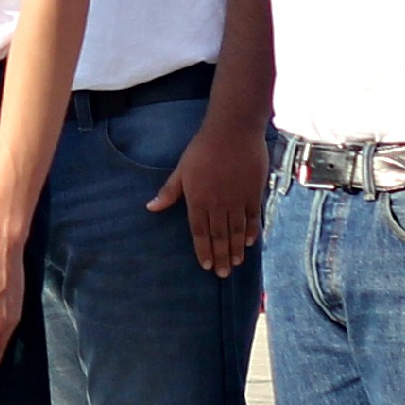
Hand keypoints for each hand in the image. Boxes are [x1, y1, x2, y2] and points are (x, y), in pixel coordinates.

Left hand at [149, 107, 265, 276]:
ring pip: (236, 231)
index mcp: (198, 200)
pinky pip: (253, 218)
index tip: (205, 265)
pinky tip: (249, 243)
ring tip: (236, 264)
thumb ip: (169, 191)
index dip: (203, 250)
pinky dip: (251, 231)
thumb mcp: (181, 169)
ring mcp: (238, 200)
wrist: (233, 131)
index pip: (199, 232)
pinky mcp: (254, 193)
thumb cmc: (203, 148)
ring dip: (236, 249)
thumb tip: (150, 207)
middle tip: (222, 274)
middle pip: (219, 236)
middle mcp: (219, 204)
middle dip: (221, 257)